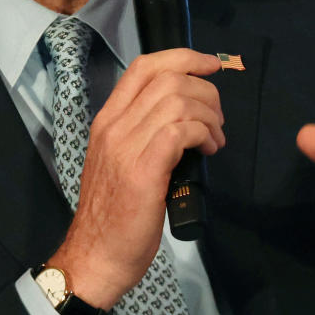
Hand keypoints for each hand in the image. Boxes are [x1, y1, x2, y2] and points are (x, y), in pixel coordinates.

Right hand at [46, 49, 224, 307]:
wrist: (96, 257)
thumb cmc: (115, 215)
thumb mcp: (122, 162)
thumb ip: (144, 134)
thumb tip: (185, 117)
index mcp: (107, 120)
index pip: (144, 67)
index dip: (183, 57)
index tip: (210, 66)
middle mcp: (113, 126)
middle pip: (168, 78)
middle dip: (206, 91)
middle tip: (218, 120)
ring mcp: (126, 147)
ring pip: (178, 100)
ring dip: (209, 116)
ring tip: (215, 141)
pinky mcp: (143, 171)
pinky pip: (180, 130)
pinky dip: (203, 134)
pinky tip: (209, 150)